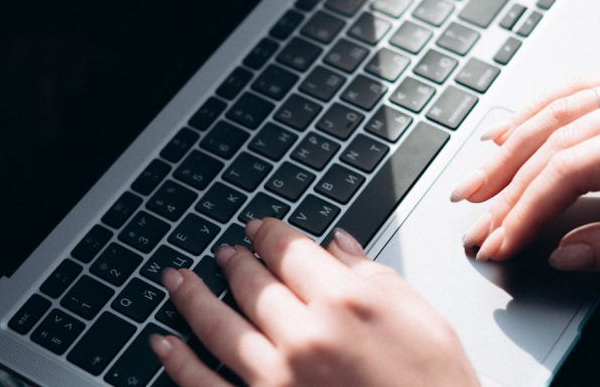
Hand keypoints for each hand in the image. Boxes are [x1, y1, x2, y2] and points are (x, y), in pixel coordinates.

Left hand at [150, 219, 478, 385]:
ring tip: (177, 279)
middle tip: (226, 252)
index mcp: (346, 302)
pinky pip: (204, 382)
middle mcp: (305, 336)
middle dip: (235, 261)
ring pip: (217, 324)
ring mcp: (277, 378)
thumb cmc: (435, 384)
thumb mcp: (417, 314)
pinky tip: (164, 341)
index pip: (289, 250)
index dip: (268, 232)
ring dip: (191, 296)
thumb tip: (338, 245)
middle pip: (251, 282)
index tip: (259, 228)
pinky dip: (178, 360)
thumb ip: (371, 272)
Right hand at [451, 70, 599, 271]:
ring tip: (475, 184)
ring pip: (554, 109)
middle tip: (474, 219)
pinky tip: (502, 136)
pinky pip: (572, 89)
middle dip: (506, 187)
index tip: (501, 239)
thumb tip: (564, 255)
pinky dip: (531, 113)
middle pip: (554, 139)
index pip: (572, 169)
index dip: (527, 209)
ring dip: (506, 149)